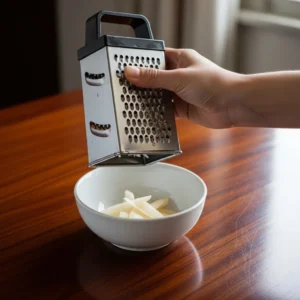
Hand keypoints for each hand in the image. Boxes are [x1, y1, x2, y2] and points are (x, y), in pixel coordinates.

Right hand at [124, 48, 240, 128]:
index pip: (155, 58)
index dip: (140, 62)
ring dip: (149, 99)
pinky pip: (165, 109)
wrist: (232, 105)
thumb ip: (154, 77)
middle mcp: (179, 75)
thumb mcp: (179, 78)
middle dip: (143, 84)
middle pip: (155, 78)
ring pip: (159, 95)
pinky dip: (157, 112)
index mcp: (180, 59)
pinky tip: (147, 114)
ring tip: (132, 102)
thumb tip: (131, 72)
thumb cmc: (214, 84)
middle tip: (125, 88)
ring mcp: (180, 92)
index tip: (126, 69)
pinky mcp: (182, 107)